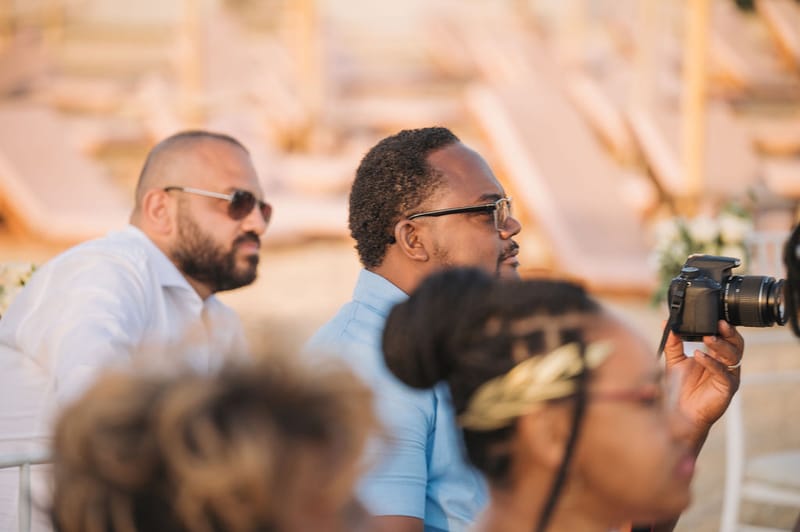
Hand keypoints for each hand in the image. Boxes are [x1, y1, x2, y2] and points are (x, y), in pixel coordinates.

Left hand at [663, 320, 743, 450]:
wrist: (680, 413)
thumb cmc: (680, 387)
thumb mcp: (675, 360)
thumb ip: (673, 343)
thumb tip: (668, 323)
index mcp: (716, 355)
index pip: (725, 336)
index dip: (723, 326)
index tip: (714, 314)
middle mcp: (725, 364)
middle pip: (736, 343)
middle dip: (729, 332)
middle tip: (719, 323)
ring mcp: (728, 376)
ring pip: (733, 356)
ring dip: (721, 345)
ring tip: (708, 337)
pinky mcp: (727, 388)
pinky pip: (724, 373)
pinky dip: (712, 363)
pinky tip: (699, 356)